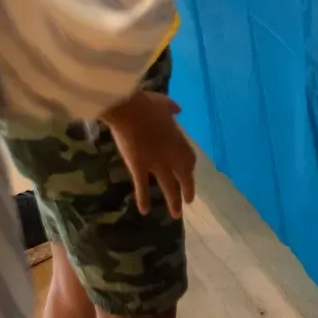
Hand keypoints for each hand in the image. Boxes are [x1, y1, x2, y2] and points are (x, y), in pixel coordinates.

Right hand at [103, 91, 197, 217]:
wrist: (129, 109)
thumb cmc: (145, 104)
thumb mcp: (163, 102)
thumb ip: (171, 108)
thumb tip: (177, 109)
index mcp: (178, 139)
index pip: (189, 159)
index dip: (189, 169)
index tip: (188, 175)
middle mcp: (171, 154)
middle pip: (183, 176)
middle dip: (186, 190)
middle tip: (188, 203)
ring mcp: (155, 162)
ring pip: (167, 185)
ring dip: (172, 200)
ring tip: (176, 215)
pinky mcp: (138, 167)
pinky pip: (142, 186)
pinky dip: (143, 198)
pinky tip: (144, 211)